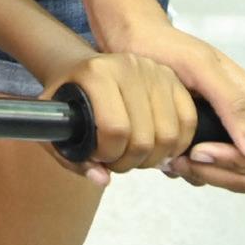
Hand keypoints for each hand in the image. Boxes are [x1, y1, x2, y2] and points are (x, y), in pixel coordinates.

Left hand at [44, 52, 197, 186]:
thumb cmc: (69, 99)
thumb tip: (102, 178)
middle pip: (144, 136)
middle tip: (118, 161)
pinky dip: (177, 144)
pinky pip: (188, 120)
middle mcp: (128, 65)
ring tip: (136, 155)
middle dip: (131, 161)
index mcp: (96, 72)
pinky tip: (159, 149)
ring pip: (168, 133)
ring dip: (154, 157)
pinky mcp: (173, 78)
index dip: (109, 155)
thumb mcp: (56, 125)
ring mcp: (154, 70)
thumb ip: (71, 157)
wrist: (81, 69)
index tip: (99, 157)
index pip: (114, 128)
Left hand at [101, 16, 244, 191]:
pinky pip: (206, 172)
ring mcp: (224, 133)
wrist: (135, 40)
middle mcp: (244, 122)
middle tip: (182, 158)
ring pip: (229, 177)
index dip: (242, 163)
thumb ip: (232, 104)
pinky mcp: (202, 139)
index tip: (201, 150)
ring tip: (171, 157)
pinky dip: (189, 170)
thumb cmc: (167, 46)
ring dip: (202, 174)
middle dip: (218, 173)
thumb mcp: (200, 67)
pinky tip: (167, 154)